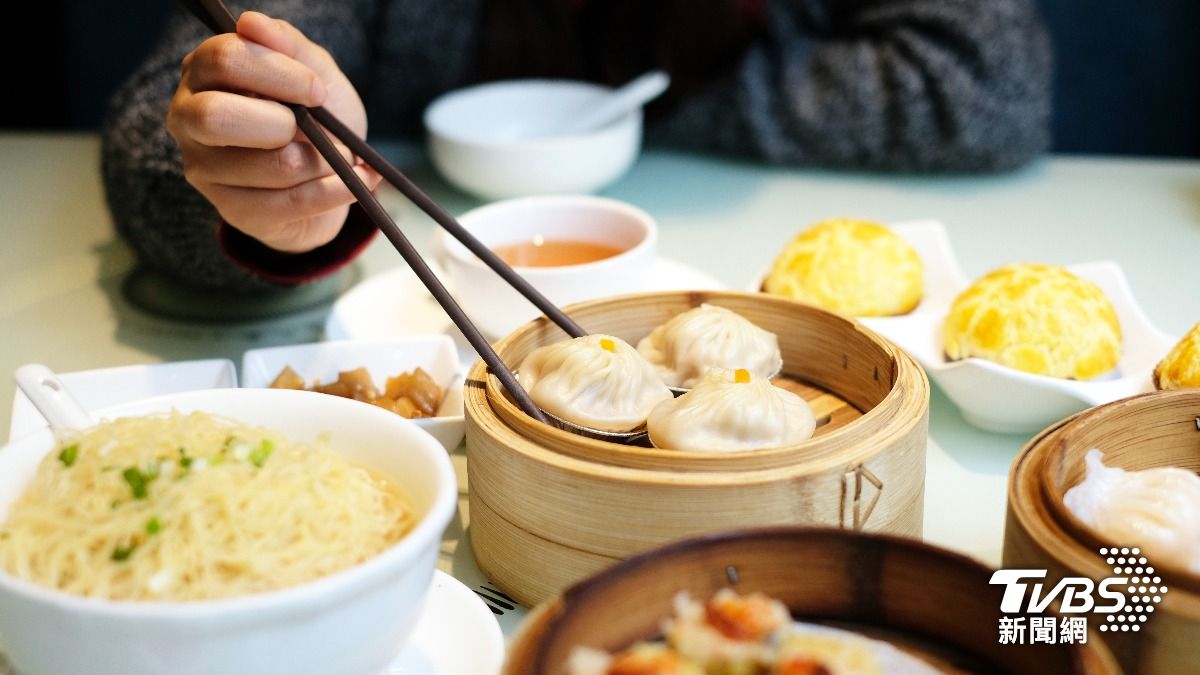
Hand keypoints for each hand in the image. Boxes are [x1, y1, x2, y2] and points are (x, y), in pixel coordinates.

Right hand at [167, 11, 380, 252]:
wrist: (329, 172)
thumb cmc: (314, 114)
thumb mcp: (311, 71)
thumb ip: (287, 44)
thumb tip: (251, 22)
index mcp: (203, 73)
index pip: (224, 60)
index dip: (280, 73)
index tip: (316, 89)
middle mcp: (189, 120)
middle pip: (217, 118)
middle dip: (283, 123)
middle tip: (315, 126)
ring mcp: (205, 171)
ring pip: (270, 166)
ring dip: (322, 160)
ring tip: (339, 154)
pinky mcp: (235, 212)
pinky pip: (292, 203)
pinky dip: (336, 190)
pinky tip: (356, 180)